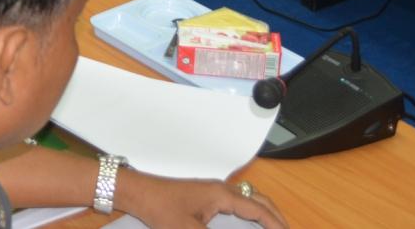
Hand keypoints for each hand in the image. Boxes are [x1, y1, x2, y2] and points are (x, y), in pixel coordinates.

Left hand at [118, 171, 286, 228]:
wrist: (139, 193)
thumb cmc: (160, 208)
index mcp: (222, 194)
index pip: (258, 209)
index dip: (276, 224)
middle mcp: (222, 189)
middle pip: (259, 200)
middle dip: (276, 216)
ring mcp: (214, 191)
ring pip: (249, 199)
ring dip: (264, 212)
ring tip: (274, 226)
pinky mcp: (206, 197)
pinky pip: (237, 202)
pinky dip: (250, 212)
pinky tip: (250, 223)